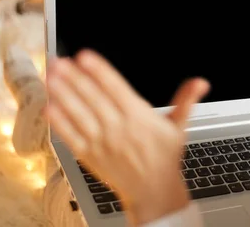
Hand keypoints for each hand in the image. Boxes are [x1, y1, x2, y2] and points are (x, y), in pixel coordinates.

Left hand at [44, 50, 209, 225]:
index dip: (100, 71)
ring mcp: (102, 143)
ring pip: (79, 114)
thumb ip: (186, 100)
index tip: (84, 56)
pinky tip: (48, 106)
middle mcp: (118, 129)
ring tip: (50, 76)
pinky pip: (71, 137)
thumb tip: (201, 82)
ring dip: (63, 94)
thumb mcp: (179, 127)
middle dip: (74, 78)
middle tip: (59, 61)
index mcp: (139, 118)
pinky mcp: (90, 156)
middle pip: (93, 98)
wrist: (153, 193)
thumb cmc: (165, 158)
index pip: (116, 89)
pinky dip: (59, 122)